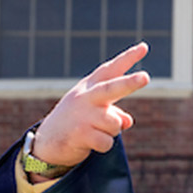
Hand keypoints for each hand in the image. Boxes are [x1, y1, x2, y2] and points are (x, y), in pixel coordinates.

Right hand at [29, 43, 151, 168]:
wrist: (47, 142)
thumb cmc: (77, 122)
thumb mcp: (95, 113)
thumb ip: (114, 113)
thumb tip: (127, 121)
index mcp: (90, 87)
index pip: (110, 70)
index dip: (127, 59)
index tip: (144, 47)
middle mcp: (86, 97)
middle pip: (112, 89)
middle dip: (129, 83)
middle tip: (146, 77)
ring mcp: (82, 114)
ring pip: (115, 123)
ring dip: (111, 132)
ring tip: (94, 132)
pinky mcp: (80, 133)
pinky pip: (107, 142)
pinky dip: (103, 146)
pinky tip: (88, 142)